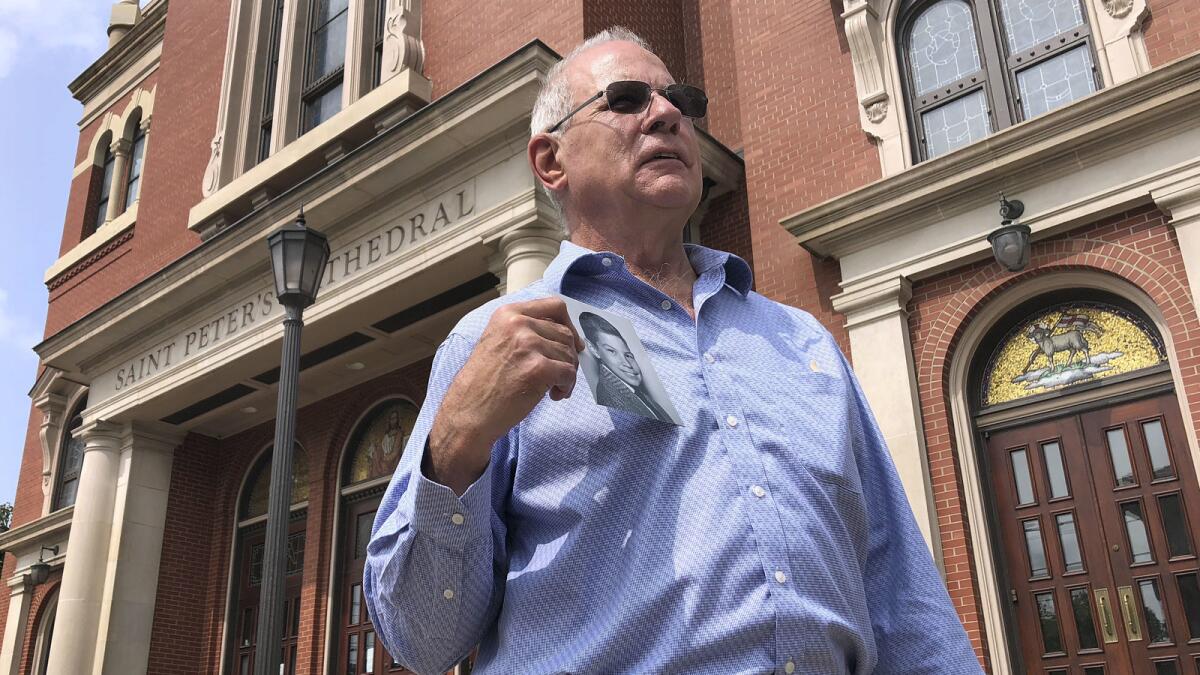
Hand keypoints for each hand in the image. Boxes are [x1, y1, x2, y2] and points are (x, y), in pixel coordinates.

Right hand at [426, 297, 583, 493]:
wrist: (468, 412)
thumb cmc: (484, 383)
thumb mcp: (499, 342)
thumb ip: (527, 332)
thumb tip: (566, 335)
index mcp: (508, 314)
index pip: (554, 306)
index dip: (569, 325)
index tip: (572, 342)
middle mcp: (518, 324)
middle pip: (565, 334)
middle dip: (568, 356)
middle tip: (559, 375)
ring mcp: (528, 344)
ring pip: (569, 355)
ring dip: (567, 375)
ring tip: (552, 388)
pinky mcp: (537, 368)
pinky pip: (569, 373)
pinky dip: (567, 387)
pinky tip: (554, 395)